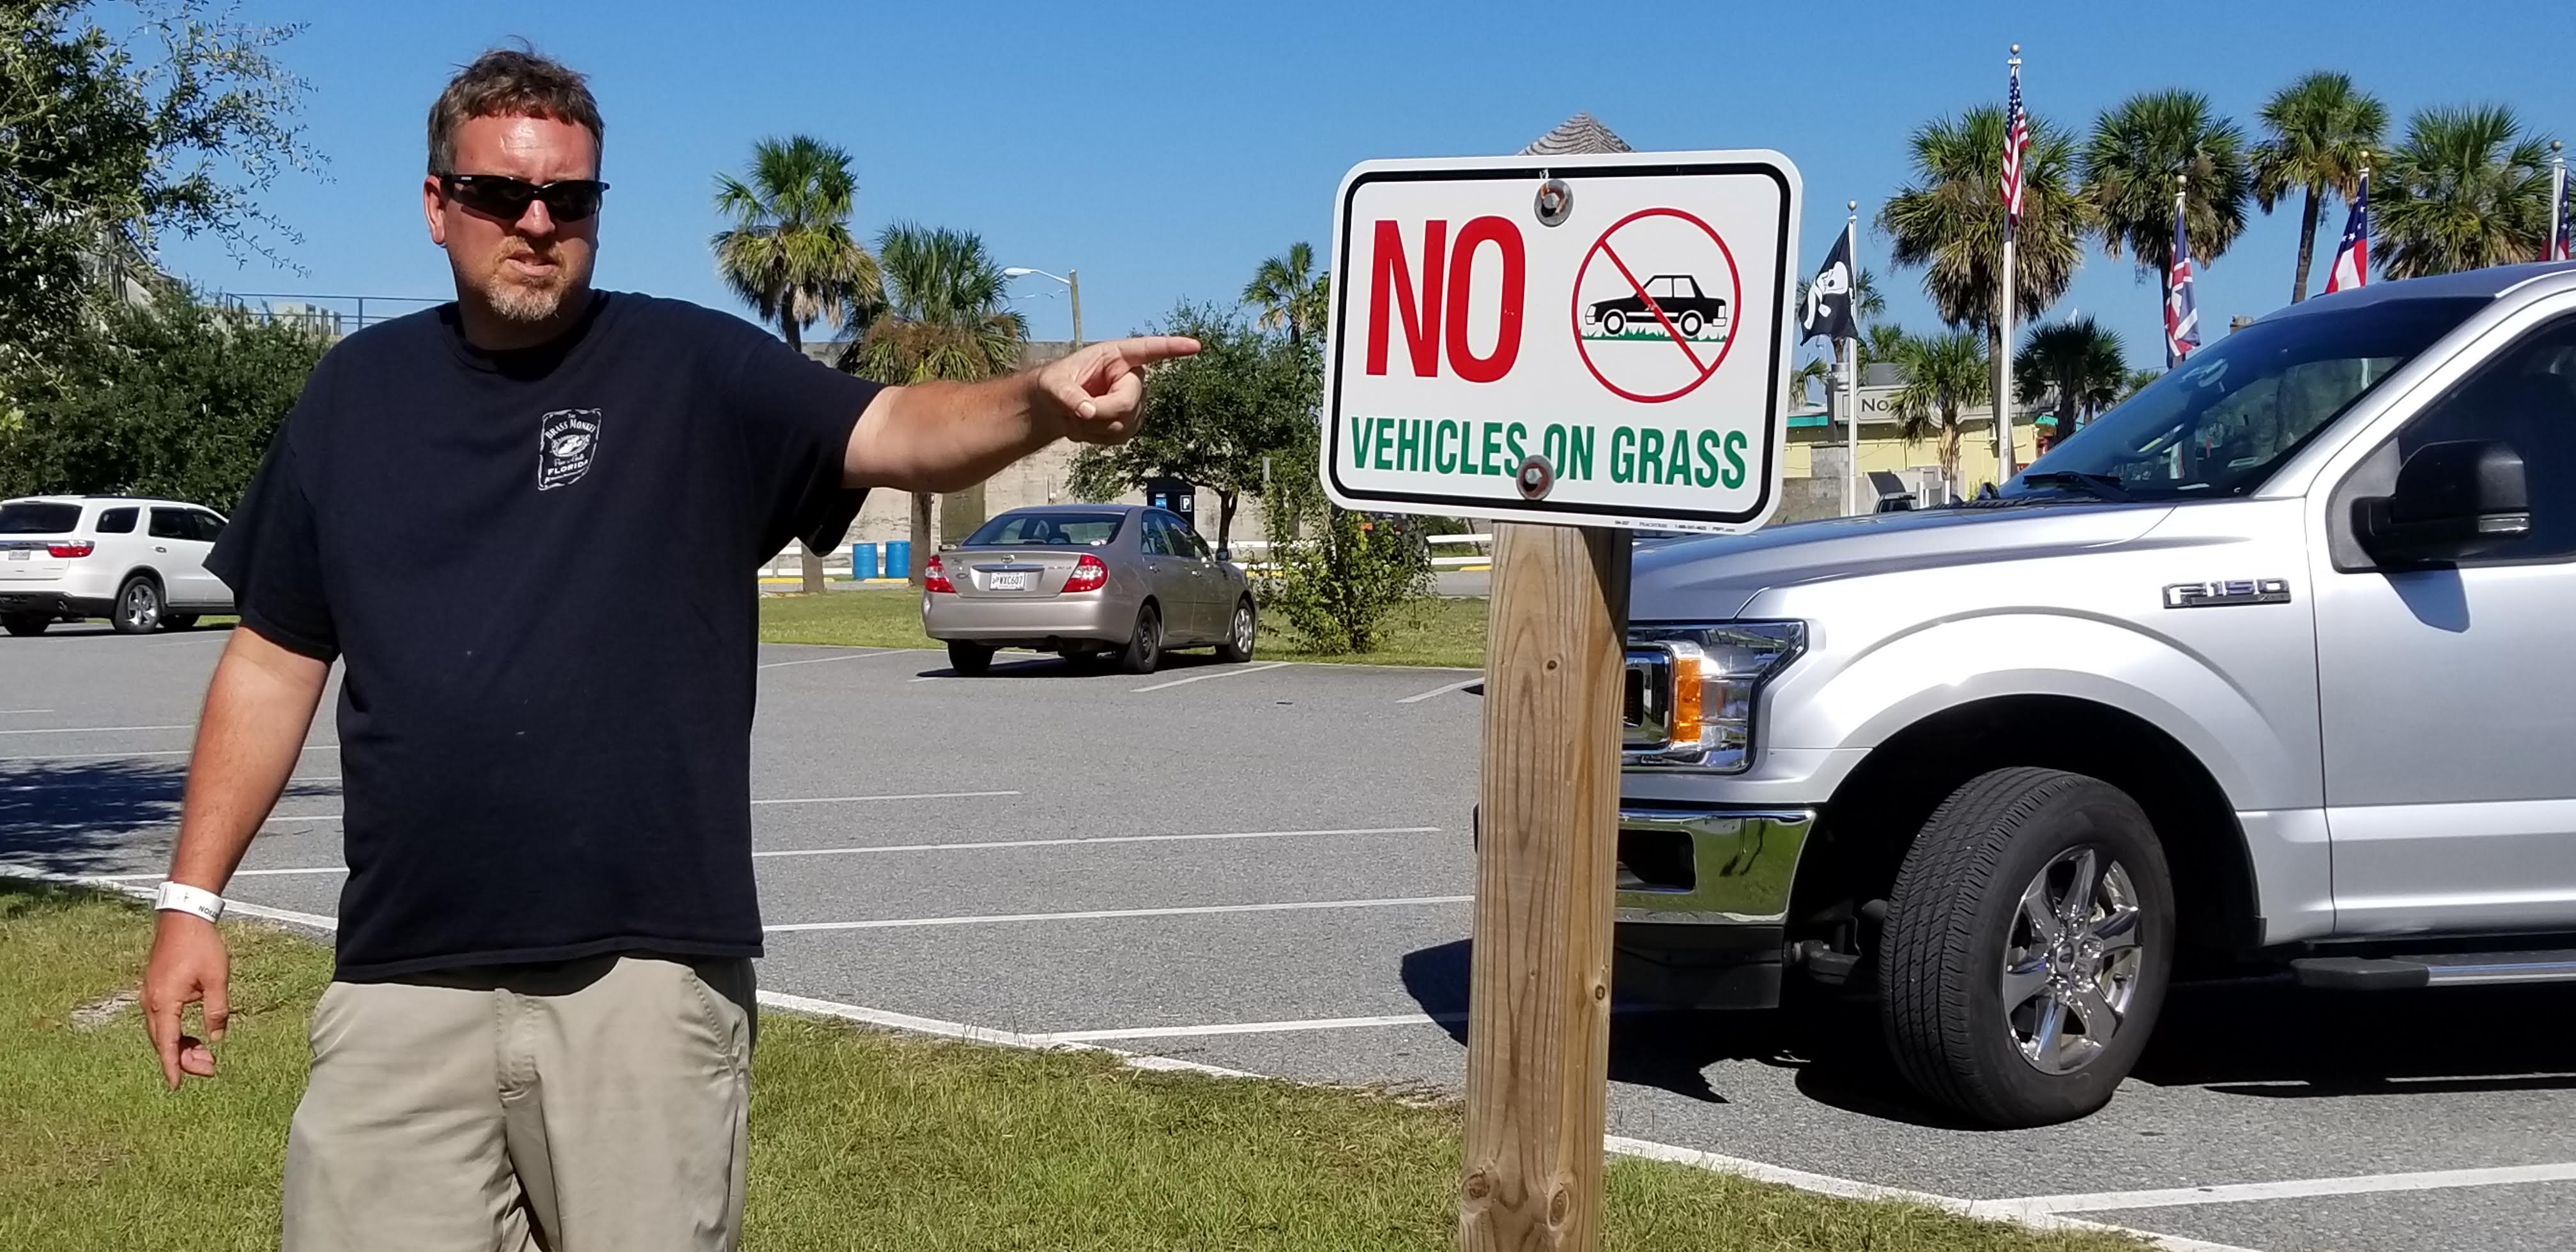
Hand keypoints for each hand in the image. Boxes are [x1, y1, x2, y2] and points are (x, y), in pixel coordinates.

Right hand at [141, 911, 230, 1088]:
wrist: (183, 918)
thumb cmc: (201, 946)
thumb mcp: (216, 979)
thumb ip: (216, 1011)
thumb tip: (215, 1039)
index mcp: (164, 1002)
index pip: (167, 1043)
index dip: (172, 1066)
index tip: (176, 1086)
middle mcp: (151, 1002)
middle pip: (162, 1041)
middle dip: (182, 1059)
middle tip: (210, 1068)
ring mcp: (150, 996)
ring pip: (161, 1032)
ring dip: (179, 1046)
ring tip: (204, 1056)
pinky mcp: (154, 990)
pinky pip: (161, 1020)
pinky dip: (174, 1033)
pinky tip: (191, 1037)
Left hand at [1035, 336, 1199, 444]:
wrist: (1052, 408)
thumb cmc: (1053, 385)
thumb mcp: (1053, 386)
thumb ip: (1069, 396)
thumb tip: (1088, 411)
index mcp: (1117, 355)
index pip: (1149, 350)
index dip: (1172, 348)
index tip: (1195, 346)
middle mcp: (1131, 376)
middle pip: (1129, 401)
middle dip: (1101, 412)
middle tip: (1074, 414)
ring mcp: (1134, 401)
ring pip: (1126, 422)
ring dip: (1095, 426)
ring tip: (1076, 418)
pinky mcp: (1131, 422)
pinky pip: (1122, 435)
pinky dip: (1098, 436)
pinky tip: (1085, 428)